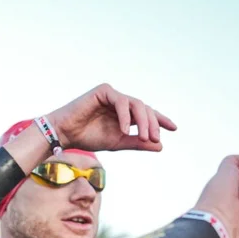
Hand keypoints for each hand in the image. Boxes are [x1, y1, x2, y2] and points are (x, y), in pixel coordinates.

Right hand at [46, 84, 177, 152]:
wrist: (64, 134)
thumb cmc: (87, 138)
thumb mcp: (117, 143)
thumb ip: (137, 143)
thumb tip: (160, 146)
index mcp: (124, 113)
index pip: (147, 113)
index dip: (160, 119)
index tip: (173, 129)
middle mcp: (120, 101)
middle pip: (144, 109)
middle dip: (152, 124)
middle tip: (154, 138)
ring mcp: (112, 94)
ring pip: (136, 104)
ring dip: (142, 121)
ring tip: (143, 137)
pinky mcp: (104, 91)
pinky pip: (121, 101)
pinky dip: (125, 116)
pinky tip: (125, 130)